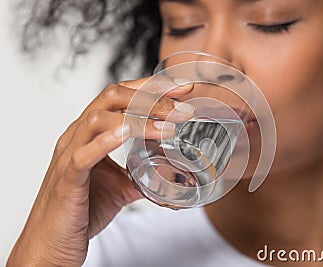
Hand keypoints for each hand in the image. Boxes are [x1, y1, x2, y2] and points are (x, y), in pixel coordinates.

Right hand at [7, 77, 193, 266]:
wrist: (53, 243)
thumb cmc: (81, 209)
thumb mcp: (120, 187)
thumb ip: (141, 174)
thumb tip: (170, 173)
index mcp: (90, 133)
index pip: (120, 96)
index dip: (151, 87)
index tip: (181, 89)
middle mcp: (78, 136)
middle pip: (112, 97)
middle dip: (150, 97)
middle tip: (181, 106)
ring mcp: (70, 155)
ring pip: (98, 119)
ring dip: (137, 119)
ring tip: (167, 127)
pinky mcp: (67, 179)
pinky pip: (83, 154)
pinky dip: (105, 141)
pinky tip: (126, 133)